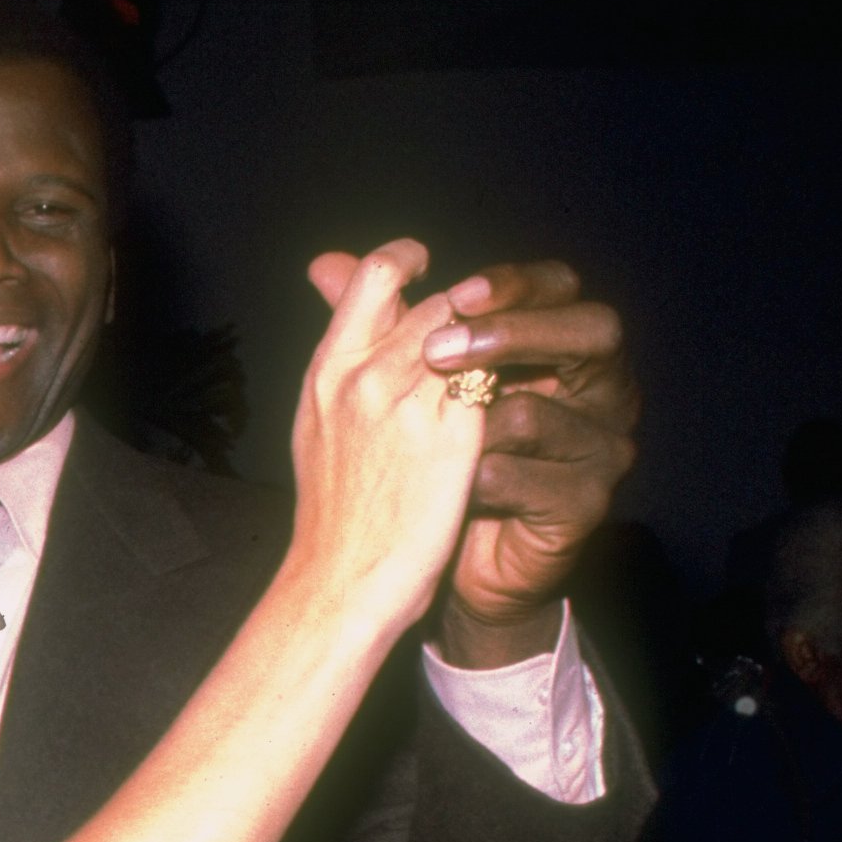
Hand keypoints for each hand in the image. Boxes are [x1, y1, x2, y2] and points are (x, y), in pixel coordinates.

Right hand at [288, 240, 486, 640]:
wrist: (339, 581)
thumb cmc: (330, 509)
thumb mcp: (317, 422)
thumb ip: (338, 354)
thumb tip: (328, 281)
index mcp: (327, 370)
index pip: (373, 276)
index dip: (406, 259)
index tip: (430, 269)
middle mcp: (365, 378)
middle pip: (435, 301)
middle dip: (470, 306)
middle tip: (489, 319)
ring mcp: (408, 407)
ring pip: (471, 336)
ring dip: (497, 339)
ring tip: (510, 357)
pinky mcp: (453, 442)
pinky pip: (493, 385)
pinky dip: (510, 381)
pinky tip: (524, 392)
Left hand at [312, 257, 638, 666]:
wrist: (432, 563)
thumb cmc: (424, 464)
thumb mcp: (399, 385)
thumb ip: (377, 320)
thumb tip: (323, 264)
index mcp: (557, 346)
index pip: (559, 288)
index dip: (514, 285)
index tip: (456, 290)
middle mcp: (596, 388)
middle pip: (592, 333)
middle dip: (516, 334)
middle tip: (445, 348)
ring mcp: (600, 448)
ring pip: (546, 414)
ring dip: (476, 423)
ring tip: (429, 435)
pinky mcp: (585, 506)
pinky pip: (536, 482)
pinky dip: (483, 482)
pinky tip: (454, 488)